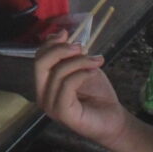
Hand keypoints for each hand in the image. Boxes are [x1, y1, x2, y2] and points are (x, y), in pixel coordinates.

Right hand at [34, 34, 131, 148]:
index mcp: (44, 84)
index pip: (38, 58)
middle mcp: (42, 95)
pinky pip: (67, 85)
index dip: (50, 43)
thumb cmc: (97, 94)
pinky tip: (93, 72)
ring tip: (97, 61)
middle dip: (60, 50)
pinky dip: (81, 74)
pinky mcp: (62, 113)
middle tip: (80, 47)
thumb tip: (59, 34)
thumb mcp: (82, 67)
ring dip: (80, 62)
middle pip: (40, 64)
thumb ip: (69, 54)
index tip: (67, 34)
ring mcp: (51, 106)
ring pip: (58, 72)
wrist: (114, 118)